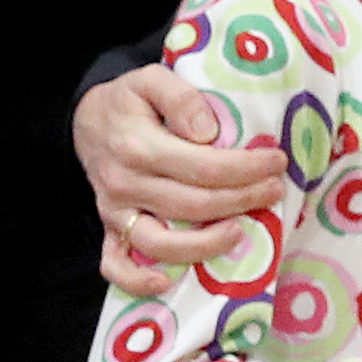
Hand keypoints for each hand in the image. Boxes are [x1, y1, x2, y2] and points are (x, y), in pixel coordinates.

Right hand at [77, 64, 285, 295]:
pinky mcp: (108, 229)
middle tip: (274, 191)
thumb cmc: (128, 102)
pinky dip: (136, 281)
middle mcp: (126, 184)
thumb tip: (209, 133)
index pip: (204, 167)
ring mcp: (115, 212)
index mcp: (138, 146)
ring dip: (206, 245)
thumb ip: (181, 98)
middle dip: (242, 201)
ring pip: (161, 244)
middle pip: (193, 205)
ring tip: (241, 232)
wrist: (85, 121)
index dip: (246, 169)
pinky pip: (115, 265)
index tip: (276, 162)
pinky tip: (167, 282)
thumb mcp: (150, 79)